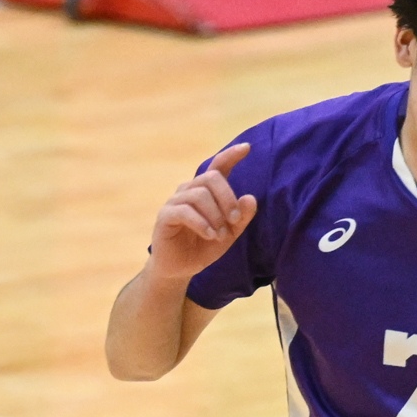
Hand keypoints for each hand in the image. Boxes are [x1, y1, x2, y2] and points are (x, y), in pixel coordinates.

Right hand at [149, 141, 256, 280]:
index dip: (231, 155)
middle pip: (211, 178)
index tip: (247, 147)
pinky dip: (201, 223)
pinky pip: (184, 211)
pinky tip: (210, 235)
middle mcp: (189, 190)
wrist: (180, 269)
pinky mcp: (165, 216)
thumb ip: (241, 218)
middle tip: (235, 220)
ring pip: (199, 194)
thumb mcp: (229, 235)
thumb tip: (250, 198)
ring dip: (215, 215)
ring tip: (220, 235)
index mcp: (206, 191)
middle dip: (228, 198)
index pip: (218, 166)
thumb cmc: (203, 248)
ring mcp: (175, 201)